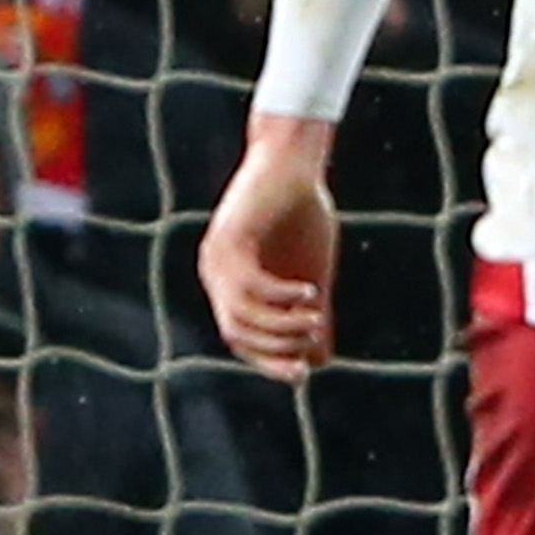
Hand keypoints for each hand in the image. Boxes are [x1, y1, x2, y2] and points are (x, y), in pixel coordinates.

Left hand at [200, 126, 340, 378]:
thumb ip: (312, 315)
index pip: (240, 339)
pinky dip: (282, 295)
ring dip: (279, 326)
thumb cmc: (302, 212)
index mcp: (229, 285)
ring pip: (240, 314)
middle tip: (313, 341)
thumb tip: (319, 360)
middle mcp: (215, 275)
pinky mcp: (229, 238)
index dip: (268, 360)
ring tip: (316, 319)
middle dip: (275, 348)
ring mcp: (217, 257)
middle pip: (235, 333)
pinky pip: (251, 284)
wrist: (294, 162)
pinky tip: (310, 292)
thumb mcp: (312, 274)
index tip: (303, 372)